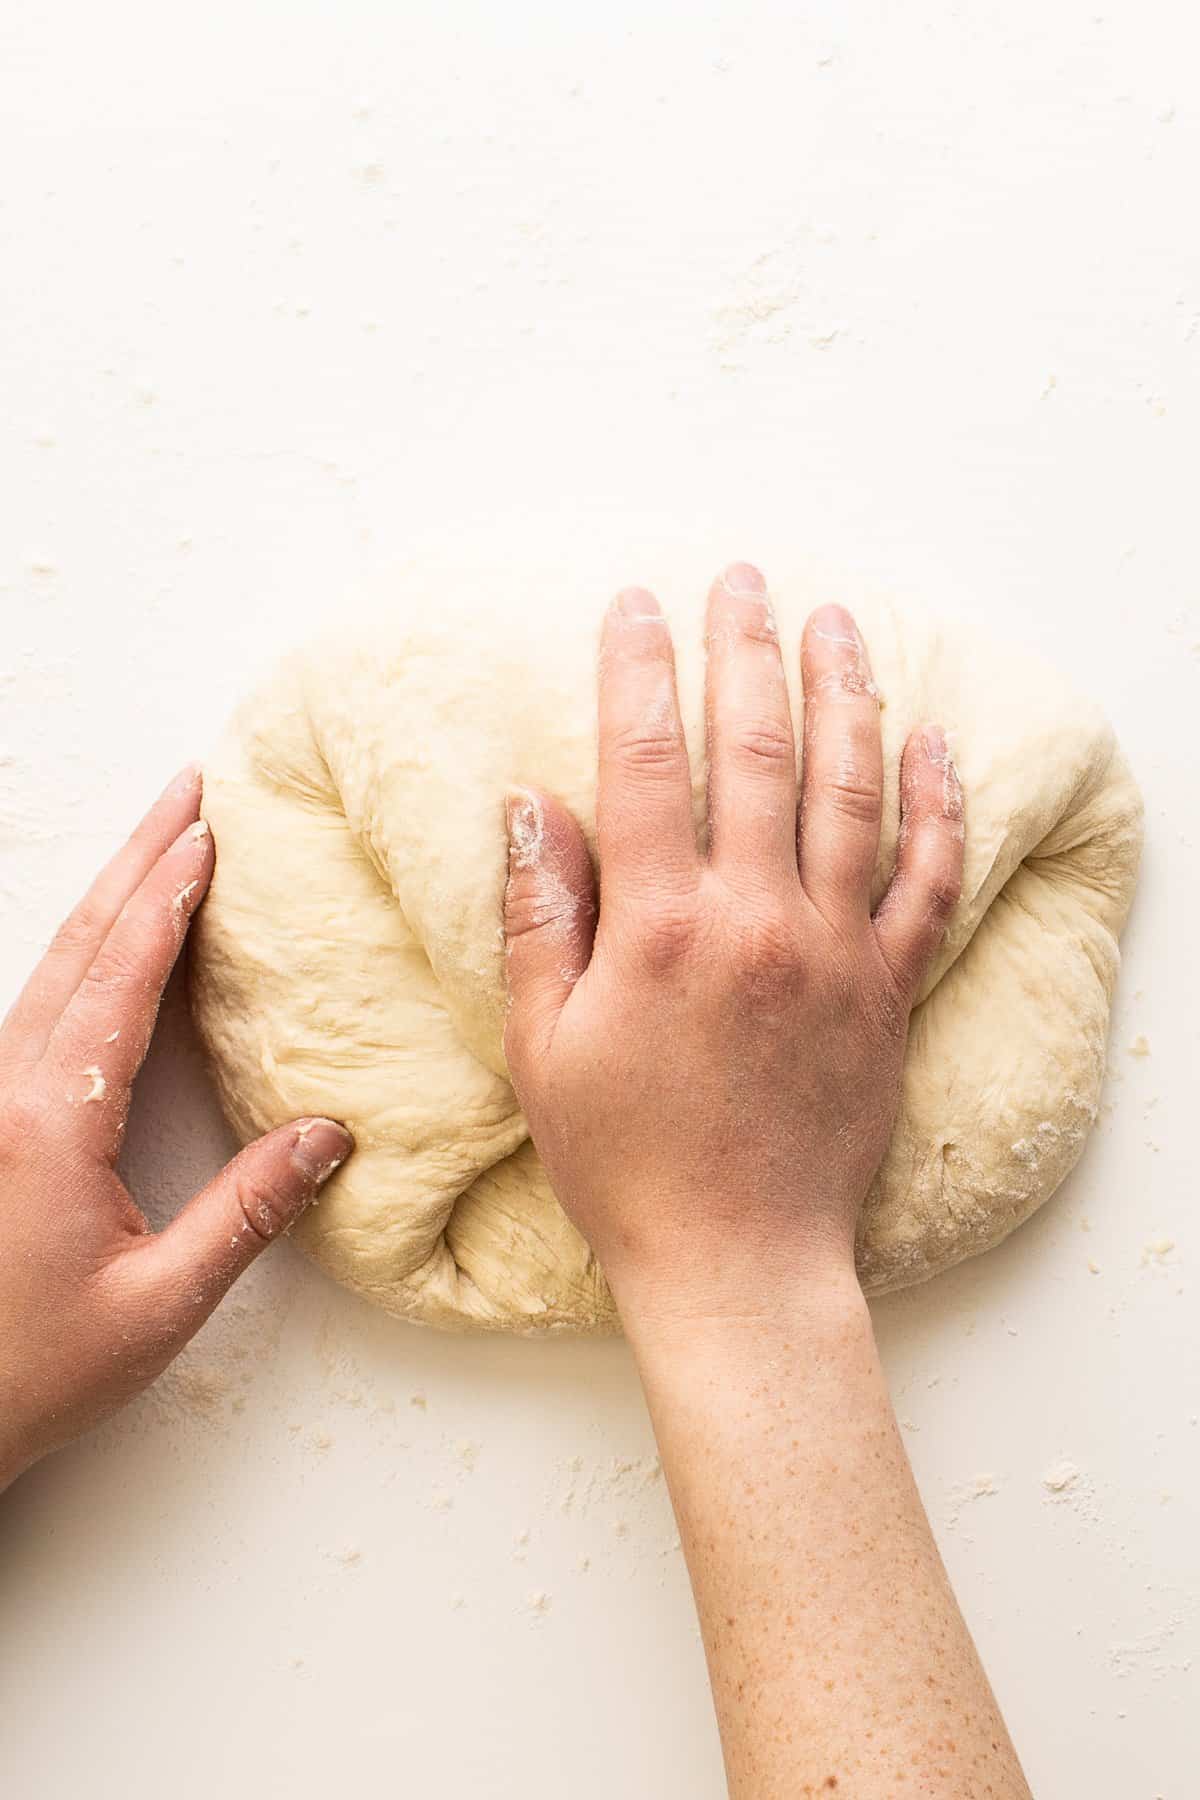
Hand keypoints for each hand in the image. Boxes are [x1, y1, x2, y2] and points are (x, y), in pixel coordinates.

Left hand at [0, 767, 351, 1490]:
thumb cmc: (31, 1372)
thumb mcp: (156, 1304)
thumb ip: (244, 1213)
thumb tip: (328, 1136)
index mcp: (49, 1123)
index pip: (119, 982)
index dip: (167, 900)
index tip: (204, 833)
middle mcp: (6, 1093)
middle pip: (78, 948)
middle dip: (135, 862)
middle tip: (182, 791)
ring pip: (49, 969)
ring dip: (107, 898)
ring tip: (156, 842)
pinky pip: (36, 1007)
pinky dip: (84, 952)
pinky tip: (108, 945)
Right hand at [502, 562, 963, 1326]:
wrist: (738, 1262)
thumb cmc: (624, 1163)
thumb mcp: (544, 1046)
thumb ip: (541, 917)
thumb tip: (532, 803)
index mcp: (661, 928)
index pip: (643, 762)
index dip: (637, 670)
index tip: (635, 603)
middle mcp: (757, 920)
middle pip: (756, 750)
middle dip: (745, 650)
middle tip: (743, 577)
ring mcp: (835, 950)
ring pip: (850, 791)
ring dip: (843, 695)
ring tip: (836, 622)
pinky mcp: (888, 989)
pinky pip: (928, 879)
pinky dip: (937, 805)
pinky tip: (932, 741)